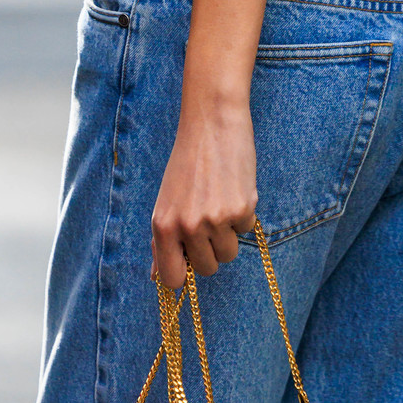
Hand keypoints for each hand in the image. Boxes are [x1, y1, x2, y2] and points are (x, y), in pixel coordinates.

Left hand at [151, 95, 256, 289]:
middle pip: (207, 269)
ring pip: (228, 253)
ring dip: (228, 234)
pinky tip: (233, 189)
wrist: (212, 123)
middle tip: (207, 220)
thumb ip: (162, 242)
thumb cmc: (186, 163)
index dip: (184, 274)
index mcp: (162, 226)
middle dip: (210, 251)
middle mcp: (187, 227)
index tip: (189, 262)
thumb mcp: (166, 202)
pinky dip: (243, 215)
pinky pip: (246, 230)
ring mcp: (216, 220)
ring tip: (220, 203)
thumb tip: (156, 278)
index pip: (172, 279)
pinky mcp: (241, 209)